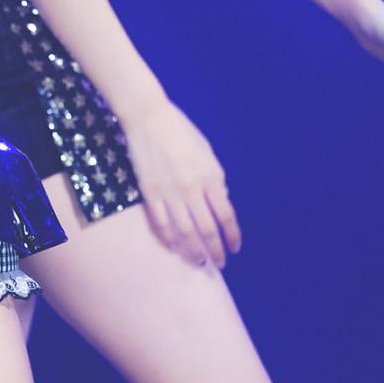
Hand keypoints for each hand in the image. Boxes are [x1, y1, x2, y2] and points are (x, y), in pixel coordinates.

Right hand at [123, 99, 240, 267]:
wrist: (148, 117)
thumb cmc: (180, 130)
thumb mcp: (207, 150)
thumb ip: (216, 176)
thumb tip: (221, 198)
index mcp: (210, 176)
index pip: (226, 214)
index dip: (232, 235)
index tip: (235, 248)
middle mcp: (192, 188)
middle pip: (207, 228)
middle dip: (215, 250)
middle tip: (219, 265)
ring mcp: (169, 192)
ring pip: (184, 231)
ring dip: (193, 250)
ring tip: (198, 263)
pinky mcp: (149, 192)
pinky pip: (160, 222)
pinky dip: (167, 238)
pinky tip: (173, 247)